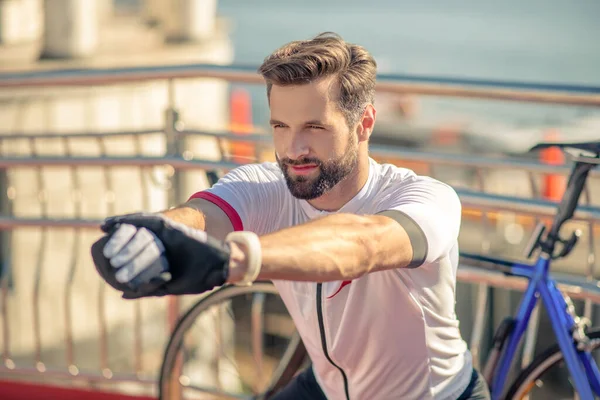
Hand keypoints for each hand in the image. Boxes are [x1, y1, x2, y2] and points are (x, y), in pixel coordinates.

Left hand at [91, 213, 229, 298]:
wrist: (216, 266)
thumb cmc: (197, 278)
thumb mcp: (167, 286)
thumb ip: (146, 288)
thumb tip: (123, 294)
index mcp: (160, 259)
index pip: (135, 255)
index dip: (119, 254)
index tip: (102, 259)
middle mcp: (161, 245)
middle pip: (133, 240)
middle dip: (115, 242)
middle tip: (99, 246)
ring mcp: (165, 235)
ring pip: (137, 229)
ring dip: (120, 228)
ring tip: (104, 227)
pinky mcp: (169, 226)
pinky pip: (146, 220)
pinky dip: (129, 220)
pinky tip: (115, 223)